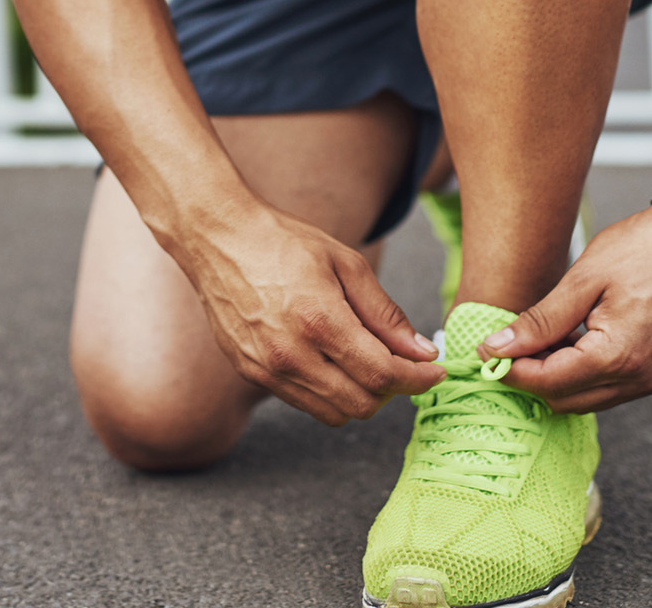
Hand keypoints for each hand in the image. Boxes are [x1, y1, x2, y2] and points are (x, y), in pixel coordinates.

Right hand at [171, 201, 446, 425]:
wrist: (217, 239)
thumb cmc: (283, 242)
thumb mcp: (346, 263)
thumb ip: (385, 313)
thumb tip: (421, 351)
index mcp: (319, 321)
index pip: (382, 374)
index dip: (417, 379)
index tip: (434, 371)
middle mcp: (290, 354)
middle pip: (361, 404)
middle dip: (392, 391)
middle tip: (403, 366)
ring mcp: (266, 369)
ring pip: (333, 413)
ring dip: (360, 396)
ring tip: (367, 363)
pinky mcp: (250, 373)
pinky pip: (303, 402)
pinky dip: (328, 392)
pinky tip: (332, 360)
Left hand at [482, 202, 651, 413]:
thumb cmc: (643, 249)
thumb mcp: (582, 280)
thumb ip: (539, 322)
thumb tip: (495, 348)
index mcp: (619, 356)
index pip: (548, 383)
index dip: (511, 371)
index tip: (486, 352)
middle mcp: (641, 378)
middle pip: (565, 400)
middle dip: (532, 377)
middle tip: (510, 343)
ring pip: (587, 399)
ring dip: (557, 377)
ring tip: (542, 337)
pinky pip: (611, 388)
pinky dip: (584, 373)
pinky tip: (571, 341)